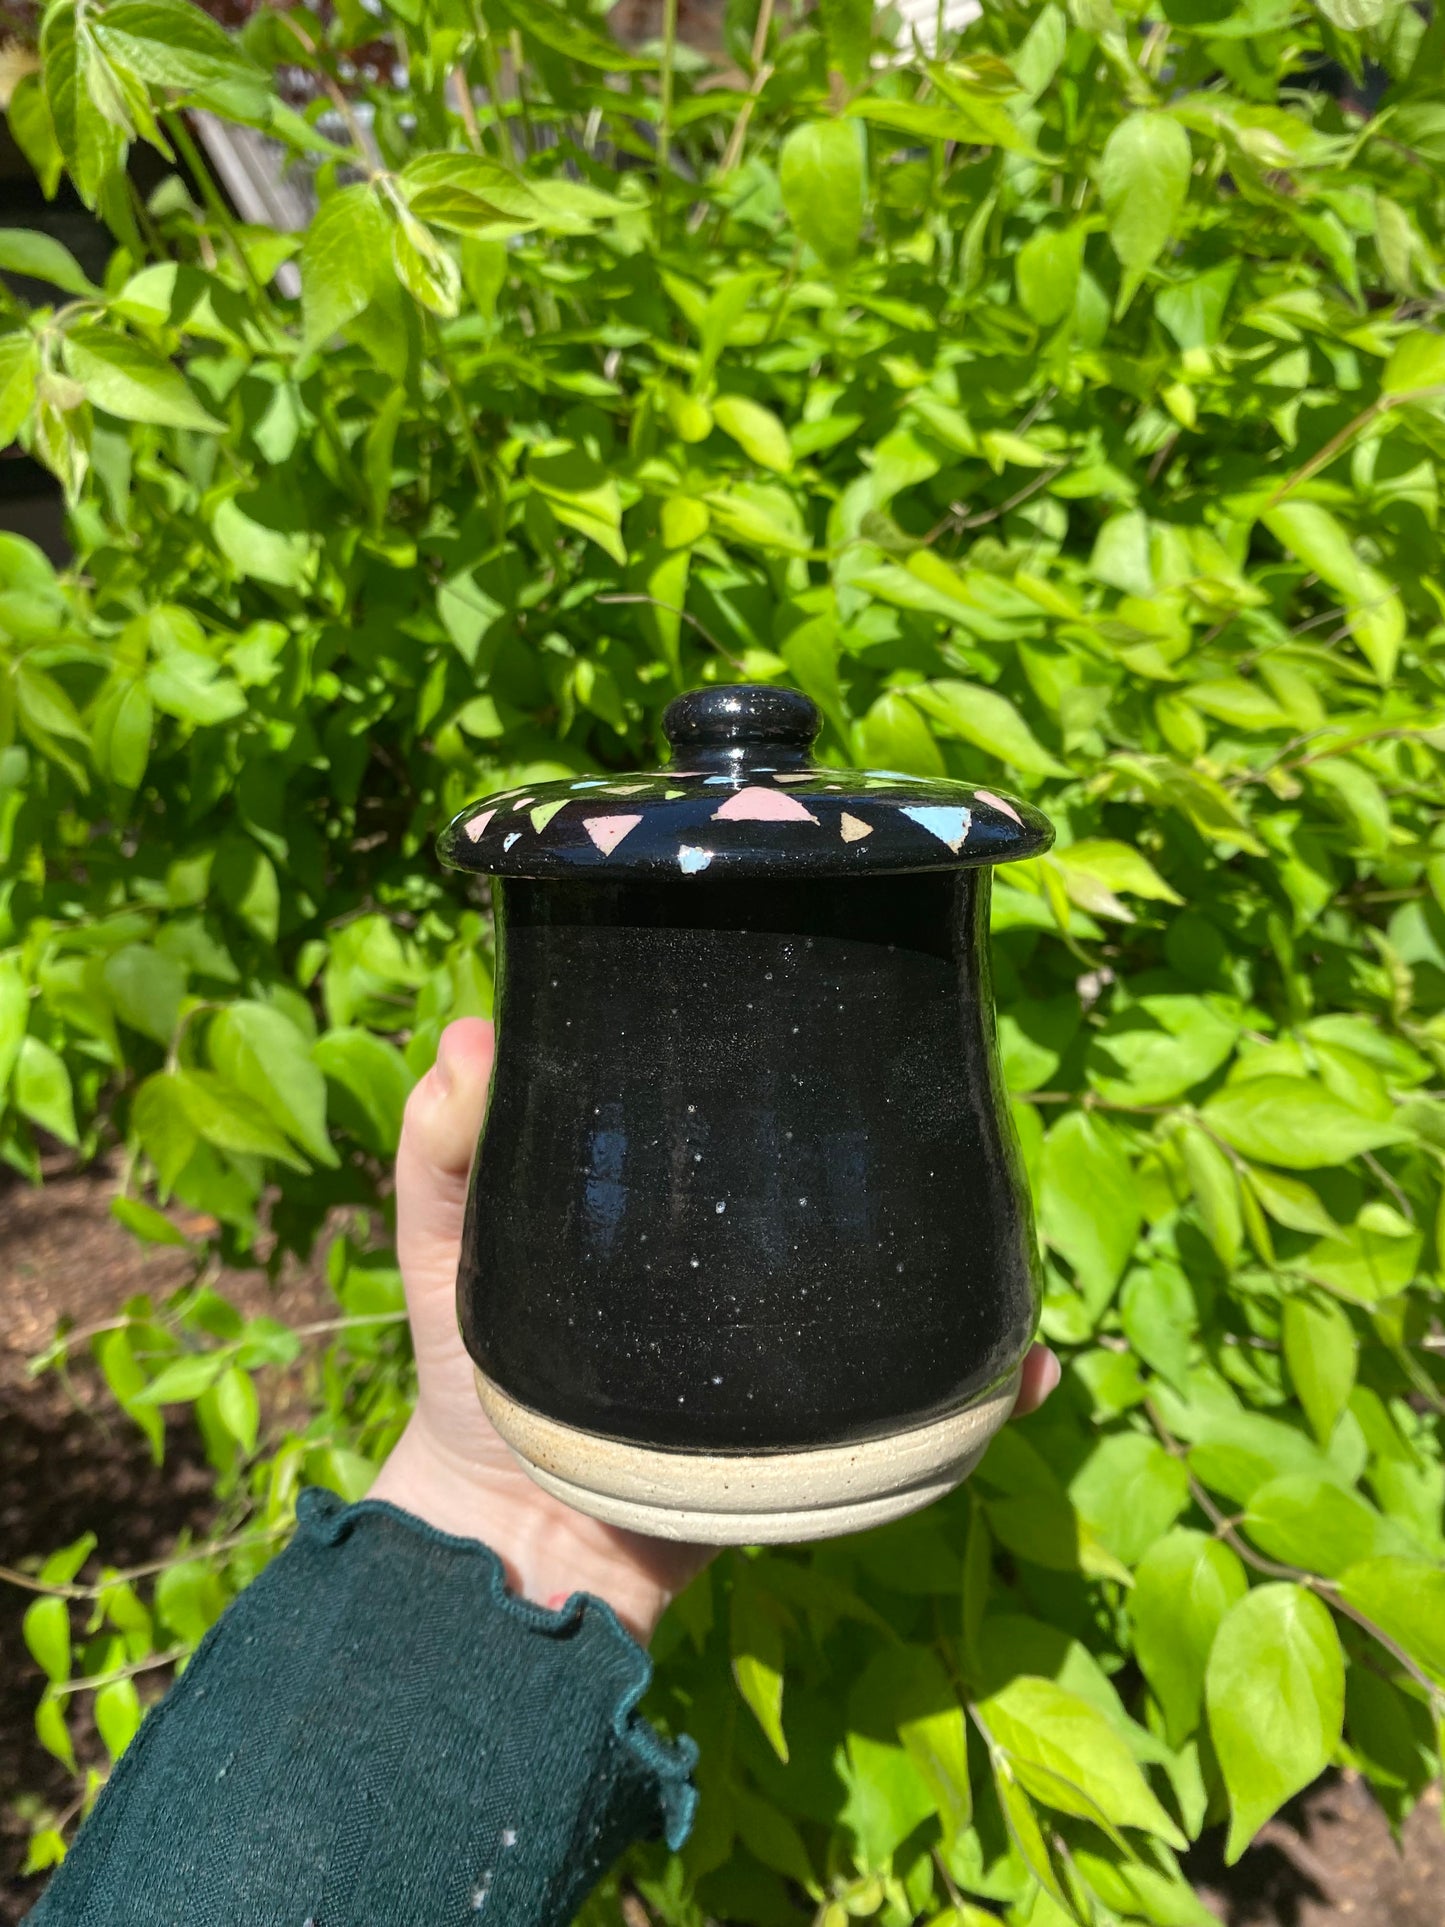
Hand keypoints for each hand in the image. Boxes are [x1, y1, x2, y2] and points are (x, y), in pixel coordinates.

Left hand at [370, 1018, 1059, 1641]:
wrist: (509, 1537)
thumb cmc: (467, 1376)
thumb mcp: (442, 1248)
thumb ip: (439, 1151)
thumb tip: (470, 1035)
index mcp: (679, 1205)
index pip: (755, 1119)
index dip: (800, 1062)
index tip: (848, 998)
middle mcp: (752, 1268)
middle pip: (852, 1199)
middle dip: (915, 1157)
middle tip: (951, 1105)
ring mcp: (794, 1352)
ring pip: (906, 1293)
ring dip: (973, 1264)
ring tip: (1011, 1233)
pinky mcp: (819, 1437)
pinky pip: (919, 1412)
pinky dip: (983, 1394)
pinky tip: (1026, 1373)